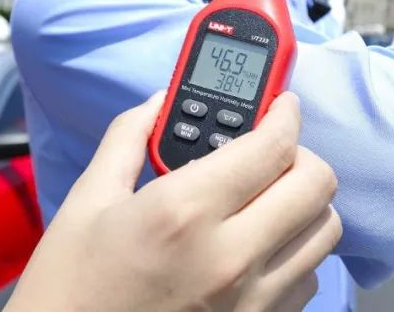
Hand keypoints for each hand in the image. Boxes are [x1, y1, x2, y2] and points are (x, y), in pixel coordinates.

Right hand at [3, 91, 340, 311]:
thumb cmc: (69, 287)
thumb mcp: (87, 202)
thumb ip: (127, 139)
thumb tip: (160, 101)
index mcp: (184, 212)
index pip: (272, 147)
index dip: (284, 114)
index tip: (281, 105)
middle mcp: (230, 257)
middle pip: (316, 185)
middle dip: (302, 155)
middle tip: (273, 152)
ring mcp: (251, 300)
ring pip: (324, 232)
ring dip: (305, 204)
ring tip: (270, 197)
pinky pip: (309, 278)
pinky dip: (296, 253)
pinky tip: (260, 246)